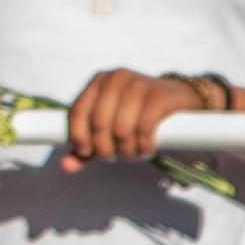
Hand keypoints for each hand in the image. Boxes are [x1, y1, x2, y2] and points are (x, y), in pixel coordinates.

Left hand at [63, 67, 206, 165]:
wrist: (179, 98)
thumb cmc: (137, 115)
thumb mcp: (109, 128)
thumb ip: (87, 147)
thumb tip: (65, 166)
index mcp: (98, 82)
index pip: (77, 112)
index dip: (78, 137)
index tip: (87, 153)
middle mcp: (115, 79)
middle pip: (98, 124)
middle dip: (106, 149)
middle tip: (117, 156)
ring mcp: (138, 84)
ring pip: (121, 129)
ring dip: (127, 150)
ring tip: (134, 153)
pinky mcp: (158, 95)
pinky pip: (144, 128)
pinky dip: (144, 145)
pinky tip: (147, 148)